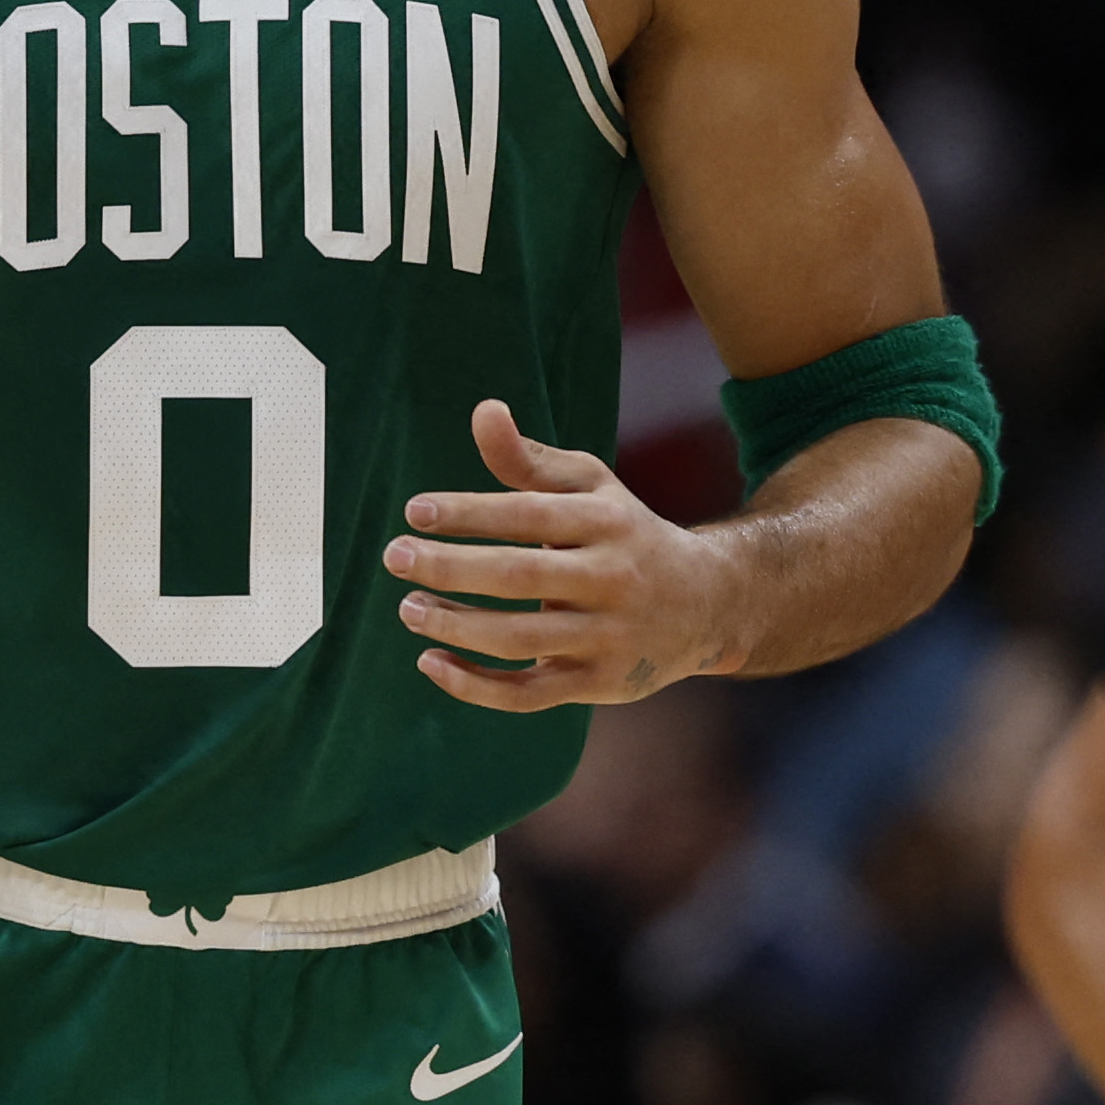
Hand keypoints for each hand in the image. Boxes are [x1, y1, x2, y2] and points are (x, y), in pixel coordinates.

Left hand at [388, 398, 739, 709]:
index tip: (415, 511)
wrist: (709, 603)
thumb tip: (484, 411)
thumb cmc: (625, 535)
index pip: (529, 516)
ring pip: (520, 640)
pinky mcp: (601, 683)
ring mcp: (608, 637)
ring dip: (455, 627)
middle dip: (450, 568)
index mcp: (608, 523)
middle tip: (394, 556)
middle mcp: (612, 580)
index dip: (469, 512)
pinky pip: (530, 694)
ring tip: (409, 607)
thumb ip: (529, 459)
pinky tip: (431, 662)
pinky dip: (476, 686)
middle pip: (520, 577)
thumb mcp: (591, 488)